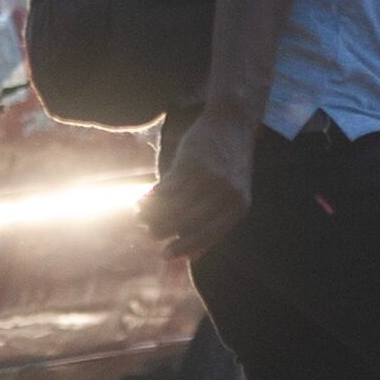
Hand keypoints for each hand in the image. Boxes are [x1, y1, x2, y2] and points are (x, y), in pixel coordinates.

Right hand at [141, 117, 255, 259]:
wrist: (233, 122)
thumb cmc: (229, 163)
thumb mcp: (232, 194)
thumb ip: (215, 222)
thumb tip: (193, 257)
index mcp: (238, 206)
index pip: (209, 235)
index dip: (184, 247)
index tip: (165, 255)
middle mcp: (226, 194)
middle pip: (188, 223)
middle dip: (164, 231)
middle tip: (149, 234)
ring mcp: (209, 178)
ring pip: (175, 207)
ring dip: (153, 215)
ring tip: (140, 217)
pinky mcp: (192, 163)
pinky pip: (167, 187)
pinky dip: (152, 197)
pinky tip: (142, 200)